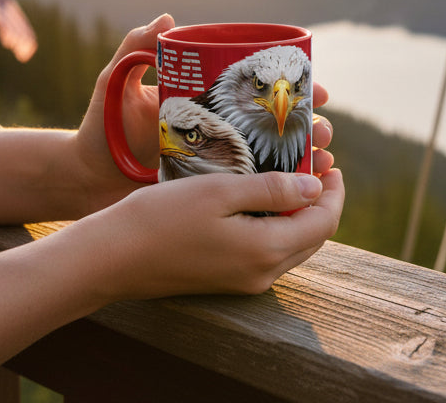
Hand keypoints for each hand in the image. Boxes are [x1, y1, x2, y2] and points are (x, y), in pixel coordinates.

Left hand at [72, 15, 337, 215]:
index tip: (319, 90)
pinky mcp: (213, 192)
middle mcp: (220, 128)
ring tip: (324, 162)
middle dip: (311, 126)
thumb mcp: (116, 83)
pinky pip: (257, 190)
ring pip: (276, 158)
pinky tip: (303, 193)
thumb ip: (135, 48)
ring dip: (307, 158)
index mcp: (208, 99)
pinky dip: (285, 190)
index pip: (261, 89)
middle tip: (325, 131)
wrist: (83, 177)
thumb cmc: (100, 127)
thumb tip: (168, 18)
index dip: (296, 89)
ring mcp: (219, 161)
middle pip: (279, 124)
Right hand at [72, 168, 345, 301]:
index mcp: (266, 250)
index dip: (334, 191)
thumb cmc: (162, 217)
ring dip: (300, 213)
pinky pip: (268, 253)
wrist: (112, 258)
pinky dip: (277, 225)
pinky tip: (261, 200)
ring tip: (291, 176)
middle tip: (314, 164)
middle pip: (313, 236)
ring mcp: (244, 282)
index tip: (331, 163)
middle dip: (320, 201)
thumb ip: (272, 190)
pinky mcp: (226, 281)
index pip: (324, 222)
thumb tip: (316, 187)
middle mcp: (262, 274)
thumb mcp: (220, 191)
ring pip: (292, 246)